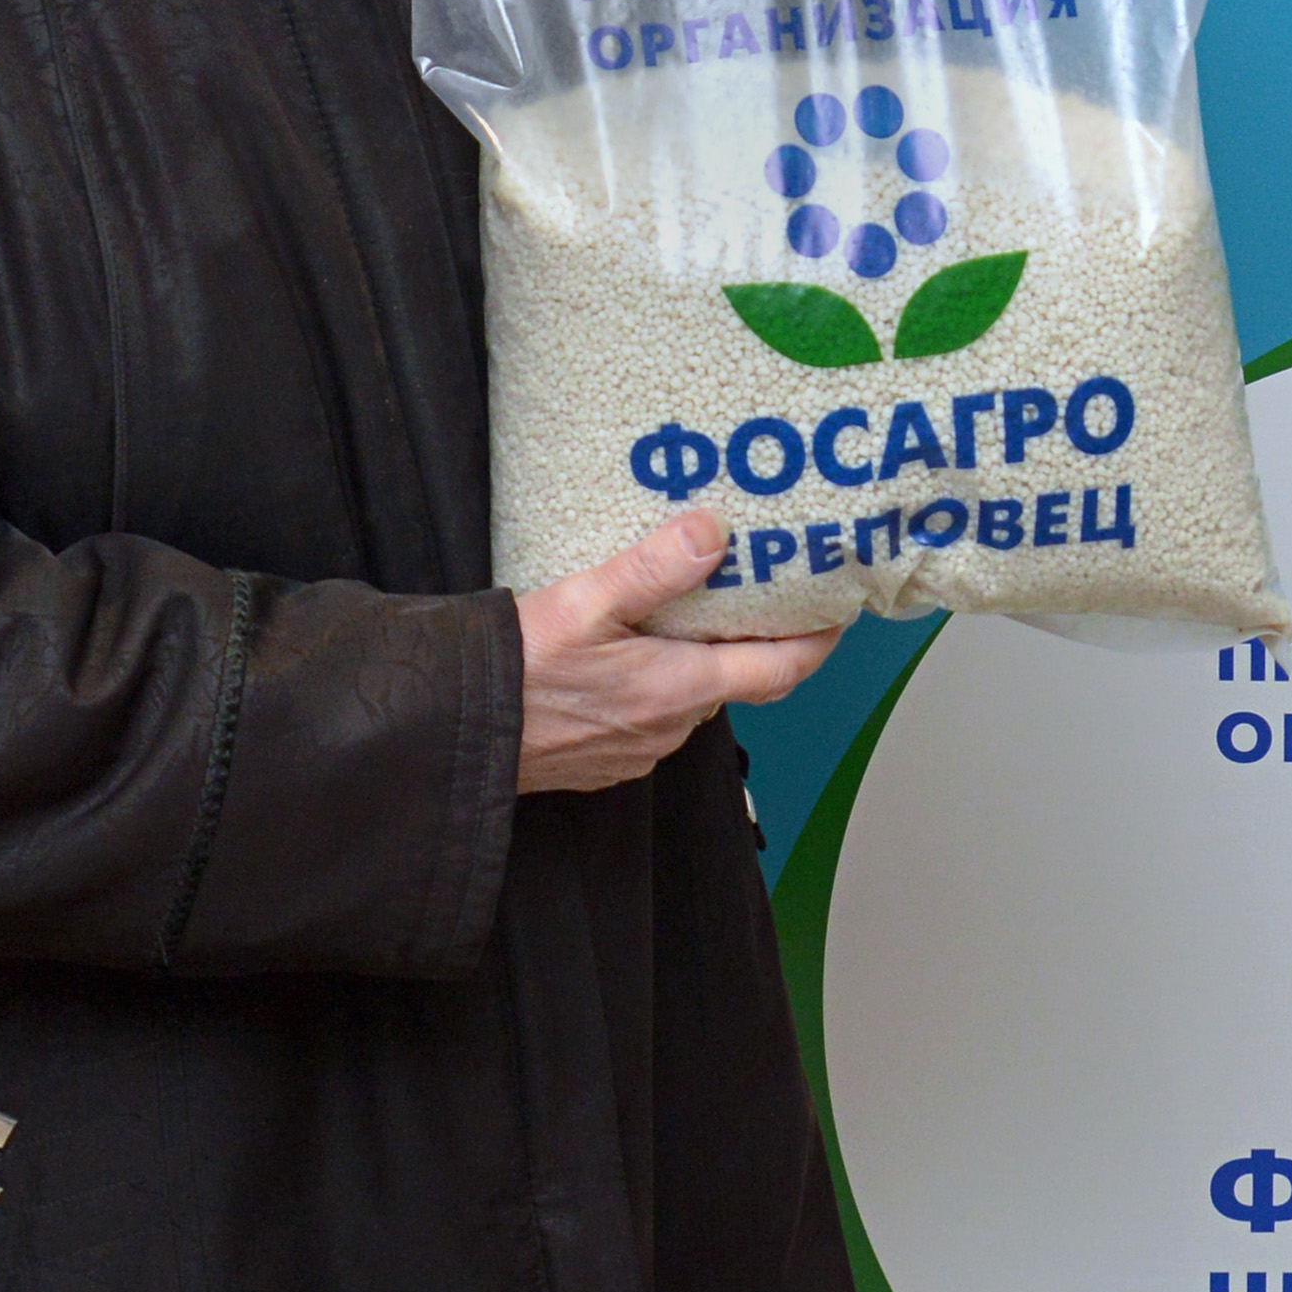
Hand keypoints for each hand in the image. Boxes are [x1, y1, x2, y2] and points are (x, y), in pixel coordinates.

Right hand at [513, 513, 835, 790]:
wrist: (453, 732)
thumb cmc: (515, 670)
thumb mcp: (586, 602)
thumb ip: (653, 567)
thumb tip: (713, 531)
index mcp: (680, 688)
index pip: (780, 670)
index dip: (817, 641)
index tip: (838, 612)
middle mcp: (670, 728)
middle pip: (735, 679)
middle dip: (747, 640)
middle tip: (750, 590)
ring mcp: (639, 750)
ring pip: (691, 698)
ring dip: (696, 662)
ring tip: (683, 611)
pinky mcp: (607, 760)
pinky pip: (651, 717)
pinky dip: (656, 685)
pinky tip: (626, 653)